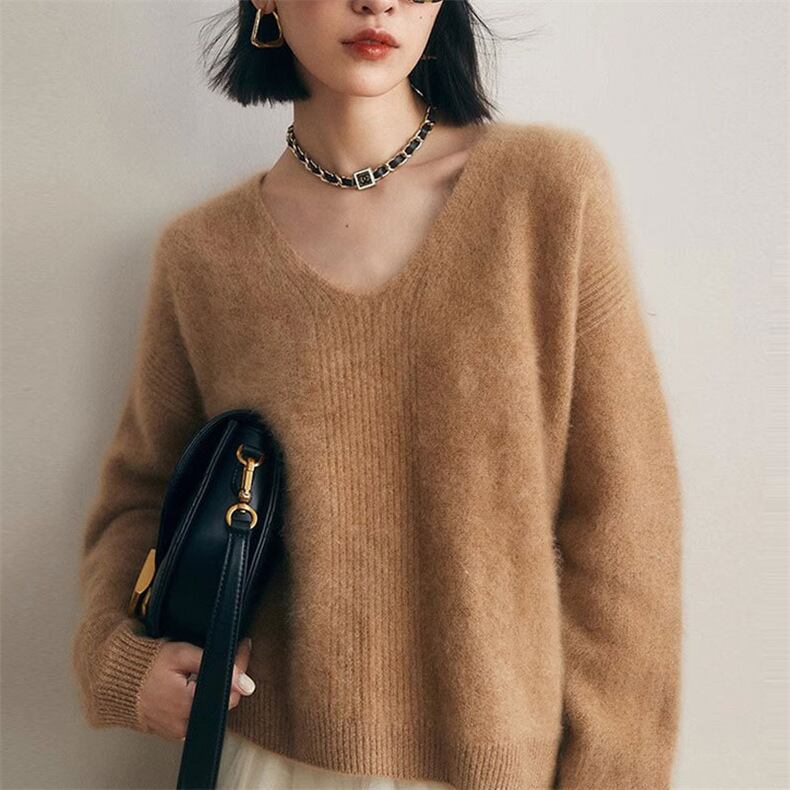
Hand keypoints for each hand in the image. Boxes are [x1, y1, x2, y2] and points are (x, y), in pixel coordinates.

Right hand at [138, 636, 254, 740]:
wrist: (118, 681)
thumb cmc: (148, 666)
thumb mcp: (181, 654)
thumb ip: (214, 663)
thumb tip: (246, 683)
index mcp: (190, 704)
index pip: (232, 692)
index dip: (240, 668)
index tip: (242, 647)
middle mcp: (186, 723)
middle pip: (224, 701)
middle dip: (230, 678)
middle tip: (228, 655)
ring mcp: (179, 730)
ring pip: (211, 709)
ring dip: (216, 689)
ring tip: (207, 669)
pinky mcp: (174, 732)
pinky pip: (196, 716)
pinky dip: (200, 700)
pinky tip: (194, 685)